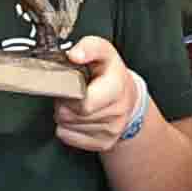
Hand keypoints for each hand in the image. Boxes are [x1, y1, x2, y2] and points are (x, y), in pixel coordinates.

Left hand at [50, 35, 147, 154]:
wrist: (128, 96)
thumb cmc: (110, 73)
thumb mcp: (103, 51)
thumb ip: (89, 47)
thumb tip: (74, 55)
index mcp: (117, 87)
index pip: (84, 103)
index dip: (68, 94)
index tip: (68, 85)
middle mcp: (117, 112)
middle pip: (70, 115)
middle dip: (63, 103)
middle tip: (70, 93)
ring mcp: (112, 131)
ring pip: (67, 127)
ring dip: (65, 115)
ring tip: (76, 103)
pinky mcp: (104, 144)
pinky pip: (69, 138)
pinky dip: (67, 128)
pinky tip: (77, 117)